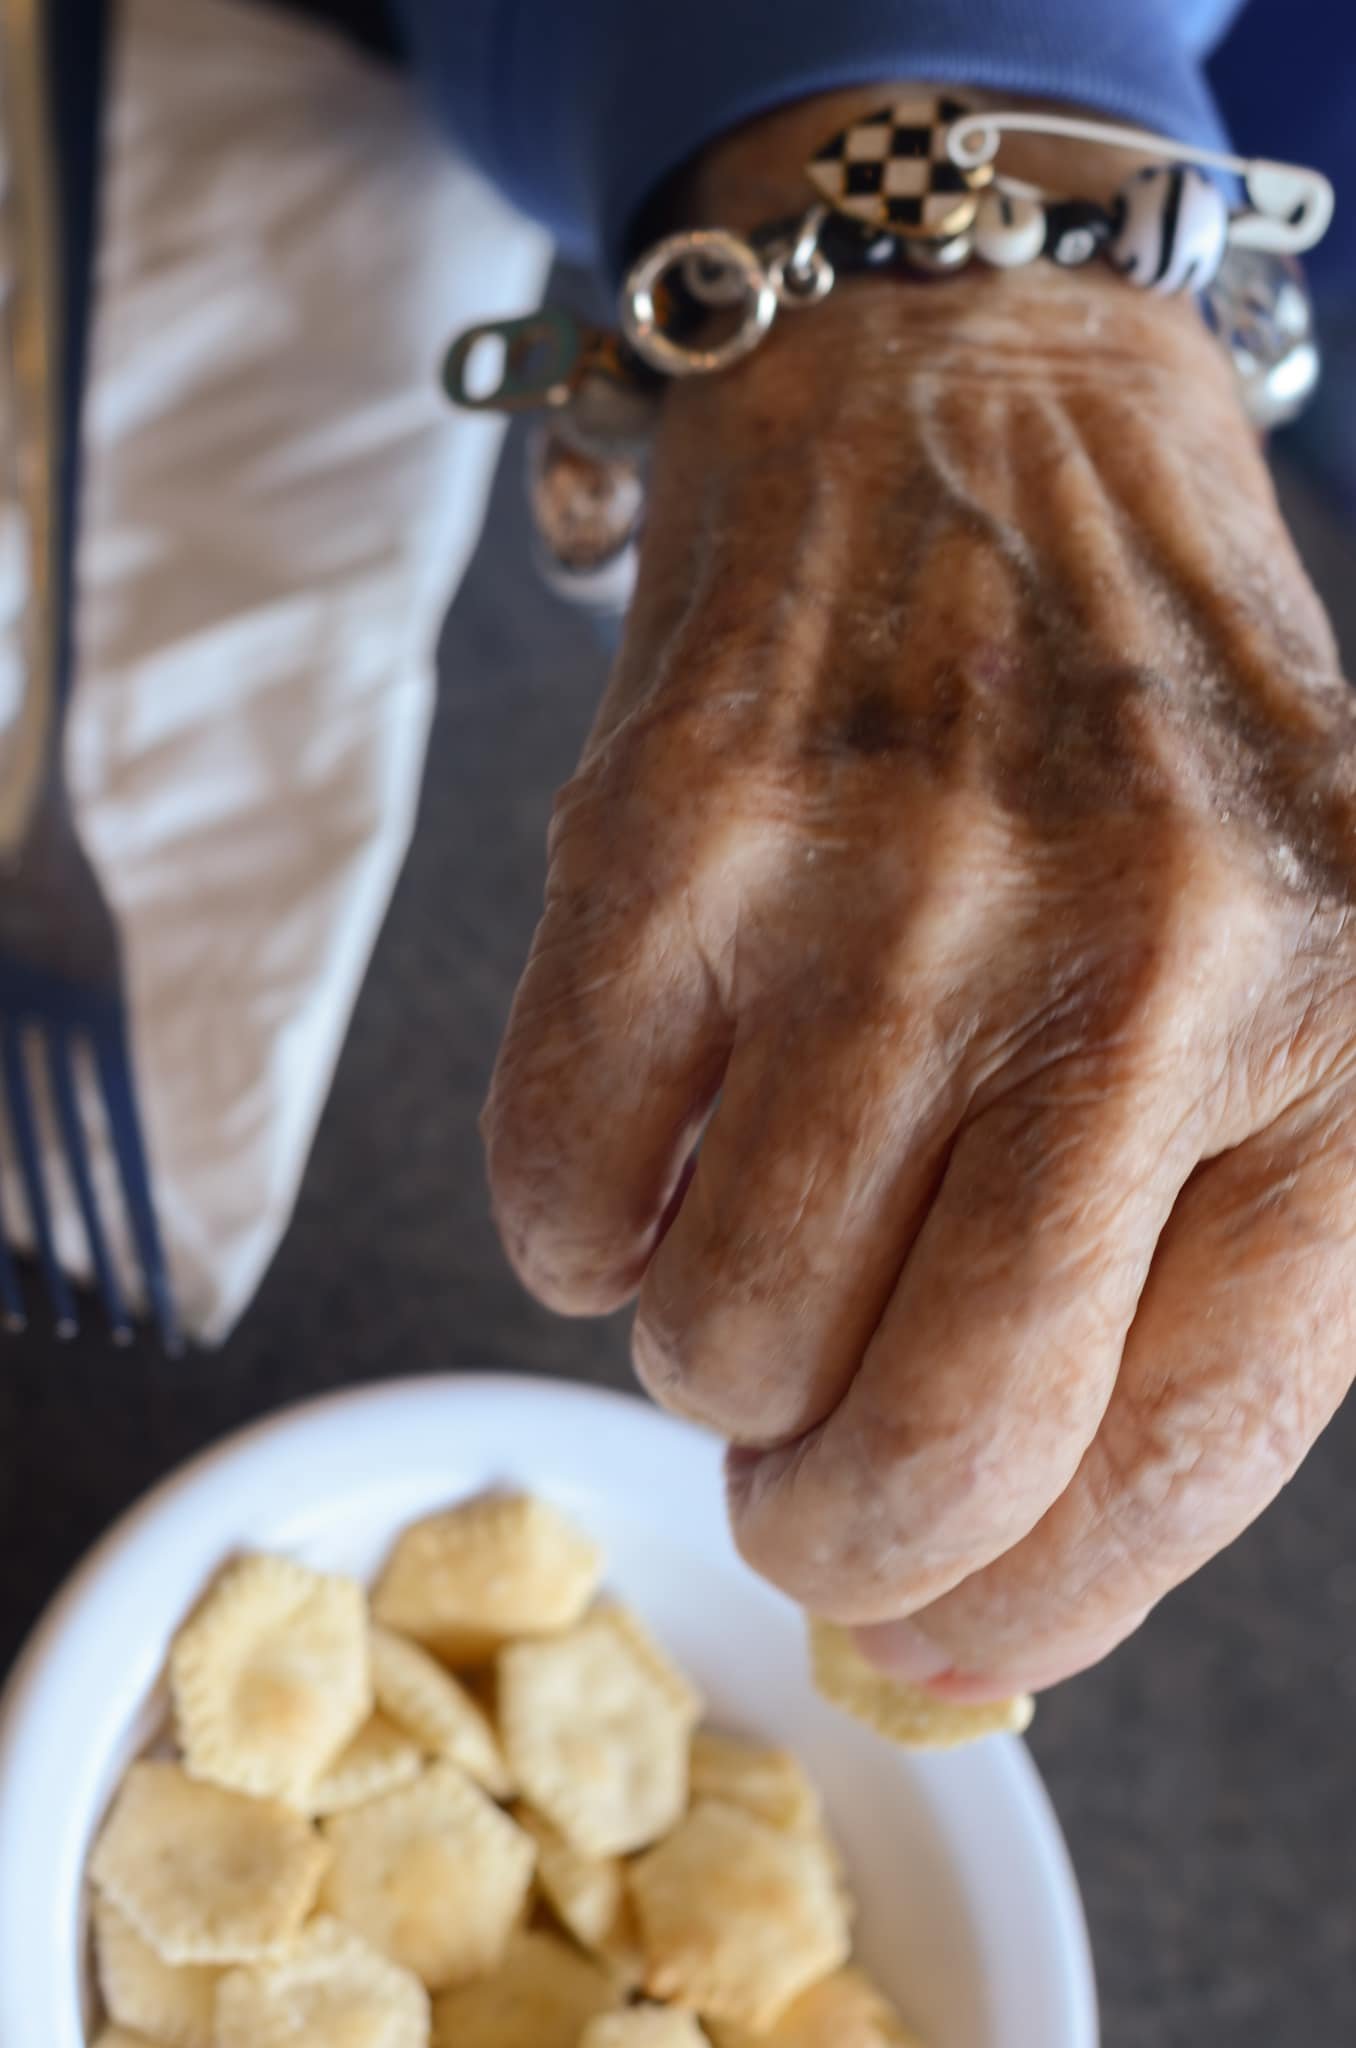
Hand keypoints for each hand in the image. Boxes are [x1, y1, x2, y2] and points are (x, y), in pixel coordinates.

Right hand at [483, 91, 1355, 1700]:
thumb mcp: (1275, 1018)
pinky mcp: (667, 836)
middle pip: (919, 1453)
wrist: (972, 407)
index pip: (1166, 1474)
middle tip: (815, 1469)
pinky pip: (551, 1198)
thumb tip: (969, 1650)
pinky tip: (671, 1114)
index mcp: (1340, 1042)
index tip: (941, 1613)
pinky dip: (585, 1220)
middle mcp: (1130, 966)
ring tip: (778, 1206)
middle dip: (834, 1530)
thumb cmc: (1138, 764)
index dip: (1022, 1608)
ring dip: (720, 1345)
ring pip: (712, 1346)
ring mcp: (883, 891)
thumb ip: (1167, 1334)